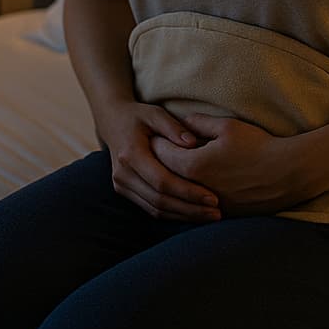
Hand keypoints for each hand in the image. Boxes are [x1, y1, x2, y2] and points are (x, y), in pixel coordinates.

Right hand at [95, 100, 222, 222]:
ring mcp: (121, 184)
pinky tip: (193, 213)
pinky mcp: (124, 191)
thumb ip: (173, 127)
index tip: (213, 197)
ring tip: (209, 215)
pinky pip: (150, 208)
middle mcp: (123, 173)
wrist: (112, 122)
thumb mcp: (155, 113)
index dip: (188, 192)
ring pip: (155, 209)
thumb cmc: (138, 116)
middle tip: (216, 212)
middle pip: (159, 200)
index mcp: (130, 154)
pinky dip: (173, 214)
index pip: (162, 181)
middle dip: (190, 209)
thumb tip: (193, 143)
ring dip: (183, 215)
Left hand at [149, 114, 310, 217]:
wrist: (289, 173)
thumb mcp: (227, 127)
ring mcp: (210, 204)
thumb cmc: (258, 146)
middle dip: (158, 162)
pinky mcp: (223, 213)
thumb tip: (182, 122)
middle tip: (154, 150)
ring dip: (172, 182)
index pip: (160, 154)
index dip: (155, 142)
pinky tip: (190, 186)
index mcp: (194, 165)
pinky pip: (197, 205)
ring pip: (180, 194)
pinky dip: (189, 196)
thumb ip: (199, 123)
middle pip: (166, 176)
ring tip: (169, 168)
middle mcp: (197, 189)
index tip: (151, 134)